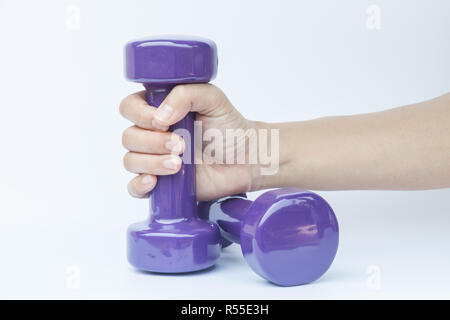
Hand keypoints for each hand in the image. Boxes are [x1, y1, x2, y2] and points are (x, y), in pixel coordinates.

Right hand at [120, 84, 257, 200]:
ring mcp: (154, 159)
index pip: (130, 107)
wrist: (245, 158)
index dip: (140, 115)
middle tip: (181, 145)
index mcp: (158, 109)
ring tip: (178, 164)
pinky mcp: (161, 183)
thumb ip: (185, 94)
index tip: (163, 122)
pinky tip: (154, 182)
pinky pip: (135, 188)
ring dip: (152, 163)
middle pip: (128, 137)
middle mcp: (152, 134)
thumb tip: (160, 116)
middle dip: (152, 142)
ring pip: (131, 161)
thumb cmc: (229, 127)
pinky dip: (139, 185)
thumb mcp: (212, 98)